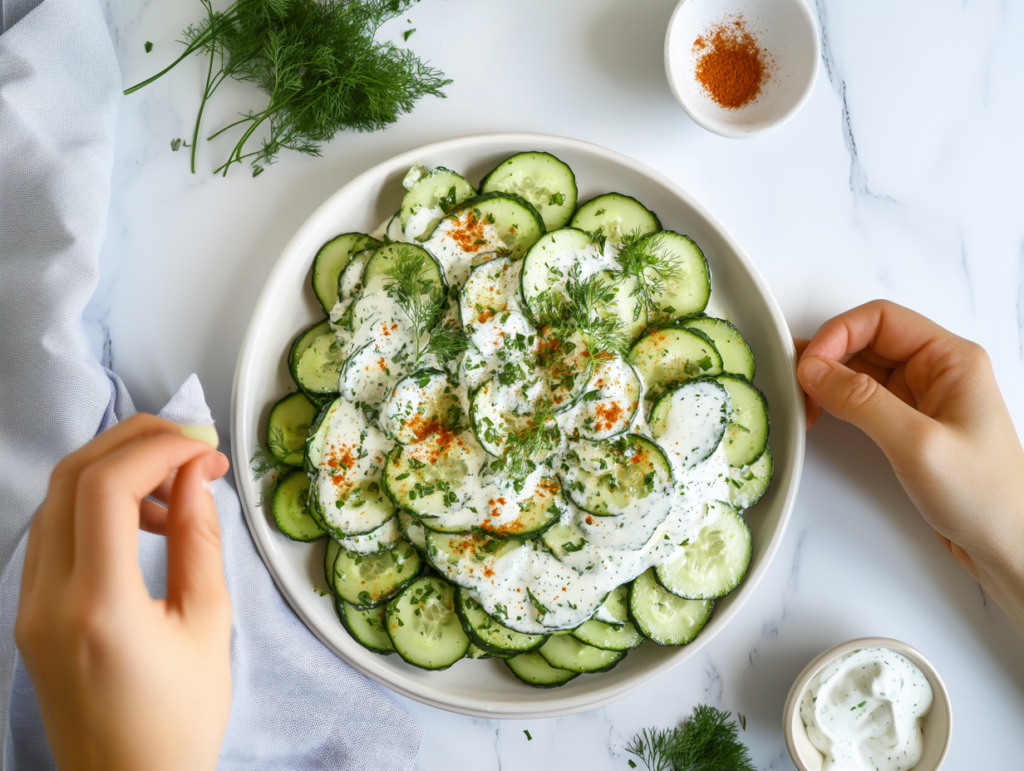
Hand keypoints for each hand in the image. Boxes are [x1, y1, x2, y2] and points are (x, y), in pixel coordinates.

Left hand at [15, 415, 231, 770]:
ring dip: (117, 470)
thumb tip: (195, 476)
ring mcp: (29, 605)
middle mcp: (47, 599)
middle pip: (72, 476)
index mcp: (97, 606)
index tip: (204, 449)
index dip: (159, 449)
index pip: (107, 487)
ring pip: (58, 498)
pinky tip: (144, 520)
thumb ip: (198, 540)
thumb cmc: (178, 722)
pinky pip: (55, 531)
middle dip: (135, 442)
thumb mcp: (208, 624)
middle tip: (192, 445)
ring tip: (177, 486)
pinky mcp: (31, 611)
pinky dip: (98, 504)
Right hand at [795, 300, 1023, 632]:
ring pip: (860, 368)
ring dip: (827, 380)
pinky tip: (820, 414)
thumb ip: (862, 402)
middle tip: (798, 386)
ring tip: (803, 401)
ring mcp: (921, 398)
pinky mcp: (907, 425)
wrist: (1006, 546)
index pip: (880, 319)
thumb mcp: (917, 444)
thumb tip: (814, 369)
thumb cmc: (985, 498)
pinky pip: (862, 397)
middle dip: (827, 357)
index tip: (809, 366)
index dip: (838, 335)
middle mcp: (936, 371)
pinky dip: (835, 401)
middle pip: (866, 339)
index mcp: (951, 360)